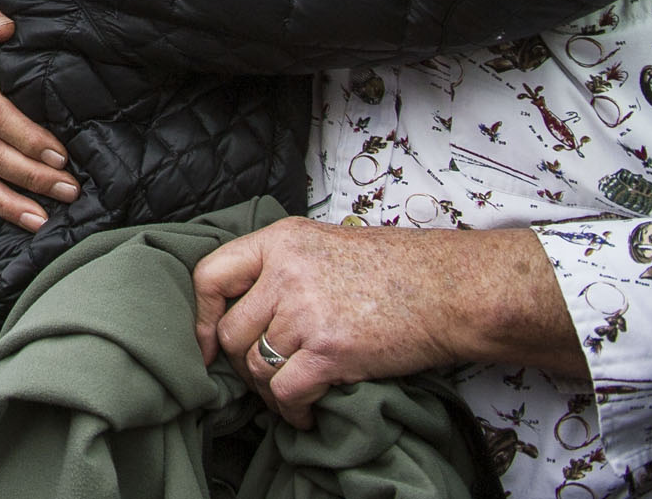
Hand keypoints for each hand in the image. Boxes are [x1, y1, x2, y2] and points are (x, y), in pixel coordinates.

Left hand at [191, 218, 585, 427]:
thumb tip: (244, 307)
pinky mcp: (331, 350)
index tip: (206, 343)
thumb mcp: (325, 245)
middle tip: (265, 375)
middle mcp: (286, 273)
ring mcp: (307, 312)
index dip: (200, 316)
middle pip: (231, 332)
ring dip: (268, 390)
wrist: (450, 290)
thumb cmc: (395, 270)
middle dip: (242, 362)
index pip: (209, 275)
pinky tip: (308, 411)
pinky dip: (292, 410)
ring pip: (256, 367)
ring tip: (291, 393)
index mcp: (281, 241)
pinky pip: (286, 392)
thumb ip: (281, 266)